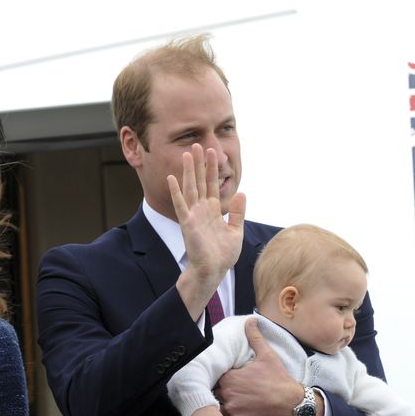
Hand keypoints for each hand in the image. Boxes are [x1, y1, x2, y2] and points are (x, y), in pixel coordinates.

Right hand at [169, 143, 245, 319]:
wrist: (214, 271)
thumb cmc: (223, 255)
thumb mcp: (236, 231)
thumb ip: (237, 212)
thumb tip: (242, 193)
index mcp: (213, 210)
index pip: (212, 184)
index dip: (212, 168)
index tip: (211, 151)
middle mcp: (202, 209)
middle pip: (200, 181)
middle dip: (199, 164)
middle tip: (196, 145)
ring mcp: (194, 215)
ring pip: (190, 188)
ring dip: (189, 171)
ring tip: (187, 154)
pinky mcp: (187, 223)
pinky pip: (181, 204)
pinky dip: (176, 191)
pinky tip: (172, 178)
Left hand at [214, 318, 300, 415]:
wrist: (292, 403)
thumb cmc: (278, 378)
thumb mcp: (267, 355)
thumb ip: (254, 338)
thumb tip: (251, 320)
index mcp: (229, 377)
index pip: (214, 379)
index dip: (219, 380)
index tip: (226, 382)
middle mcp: (226, 394)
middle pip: (214, 394)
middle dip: (219, 394)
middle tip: (230, 394)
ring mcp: (232, 410)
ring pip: (218, 410)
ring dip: (222, 408)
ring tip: (232, 406)